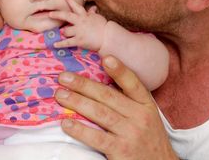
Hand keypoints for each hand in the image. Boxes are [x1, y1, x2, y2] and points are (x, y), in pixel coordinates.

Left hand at [49, 0, 106, 50]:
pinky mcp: (78, 41)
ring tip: (64, 34)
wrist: (107, 37)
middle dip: (57, 14)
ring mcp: (79, 31)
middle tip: (50, 14)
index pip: (76, 5)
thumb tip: (93, 8)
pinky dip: (60, 44)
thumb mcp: (97, 18)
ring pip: (65, 31)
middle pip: (66, 16)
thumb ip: (92, 13)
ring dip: (64, 32)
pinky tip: (54, 45)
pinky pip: (67, 43)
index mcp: (84, 16)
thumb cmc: (103, 27)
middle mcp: (80, 22)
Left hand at [54, 56, 177, 159]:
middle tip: (63, 77)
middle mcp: (140, 117)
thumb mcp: (147, 116)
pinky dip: (79, 129)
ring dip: (77, 102)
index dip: (119, 70)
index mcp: (146, 105)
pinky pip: (96, 137)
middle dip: (83, 85)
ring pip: (99, 113)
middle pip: (108, 96)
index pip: (133, 84)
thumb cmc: (148, 139)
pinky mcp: (121, 151)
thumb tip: (100, 82)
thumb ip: (129, 101)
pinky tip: (66, 123)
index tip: (105, 58)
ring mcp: (131, 134)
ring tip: (60, 95)